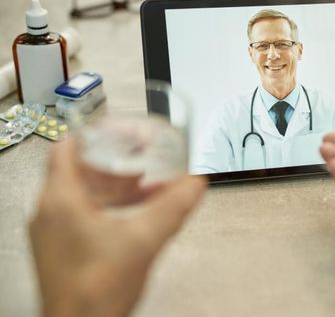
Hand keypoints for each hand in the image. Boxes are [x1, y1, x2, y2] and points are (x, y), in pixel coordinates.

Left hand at [29, 138, 206, 316]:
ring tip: (142, 184)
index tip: (118, 132)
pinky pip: (82, 214)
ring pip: (82, 193)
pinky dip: (108, 207)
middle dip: (113, 162)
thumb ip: (173, 207)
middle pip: (78, 169)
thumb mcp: (143, 240)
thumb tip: (195, 184)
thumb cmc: (95, 291)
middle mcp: (49, 213)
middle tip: (137, 157)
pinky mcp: (61, 248)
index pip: (68, 148)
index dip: (95, 134)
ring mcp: (53, 232)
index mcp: (61, 200)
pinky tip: (133, 215)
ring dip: (112, 186)